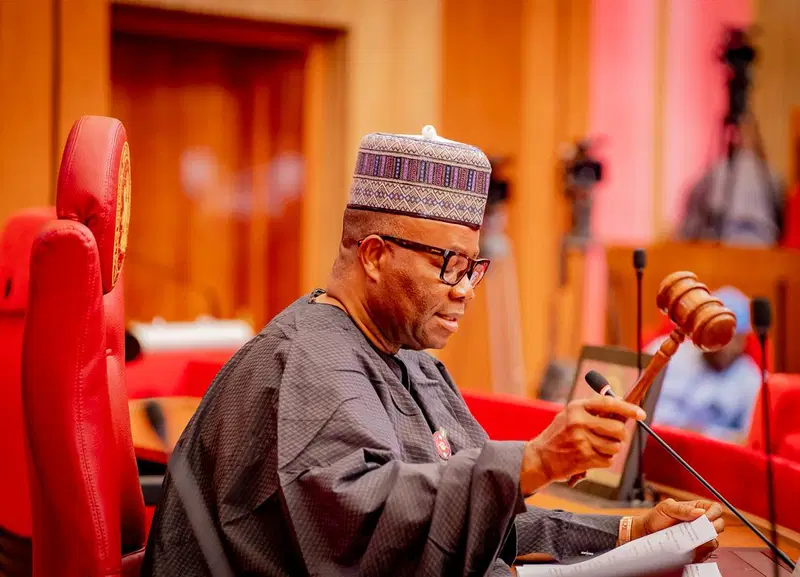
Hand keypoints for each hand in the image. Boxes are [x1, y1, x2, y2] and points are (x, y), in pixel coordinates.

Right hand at [519, 396, 645, 494]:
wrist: (540, 457)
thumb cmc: (559, 435)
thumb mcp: (570, 415)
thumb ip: (593, 411)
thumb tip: (623, 406)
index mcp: (576, 407)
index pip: (609, 404)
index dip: (628, 409)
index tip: (641, 414)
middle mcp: (578, 422)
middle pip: (618, 429)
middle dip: (619, 436)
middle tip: (612, 437)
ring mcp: (581, 440)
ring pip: (615, 447)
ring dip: (611, 449)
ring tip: (597, 447)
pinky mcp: (584, 458)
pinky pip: (608, 460)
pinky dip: (603, 460)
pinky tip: (591, 457)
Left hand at [632, 499, 724, 561]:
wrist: (647, 532)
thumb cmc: (656, 517)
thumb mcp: (666, 508)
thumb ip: (683, 509)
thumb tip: (700, 512)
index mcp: (696, 509)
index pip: (715, 509)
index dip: (713, 513)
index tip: (705, 518)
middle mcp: (700, 523)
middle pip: (719, 525)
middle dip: (712, 528)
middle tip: (700, 530)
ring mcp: (699, 537)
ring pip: (714, 541)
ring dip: (706, 542)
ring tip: (693, 540)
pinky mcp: (696, 549)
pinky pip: (706, 553)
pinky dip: (701, 553)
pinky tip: (691, 549)